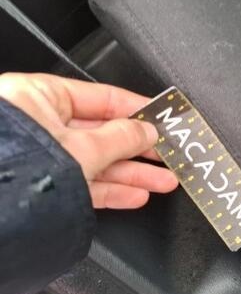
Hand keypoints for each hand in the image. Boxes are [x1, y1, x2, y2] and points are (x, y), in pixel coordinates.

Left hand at [0, 73, 177, 208]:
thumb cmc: (19, 169)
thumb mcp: (85, 147)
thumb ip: (123, 138)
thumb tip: (147, 131)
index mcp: (38, 97)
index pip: (100, 97)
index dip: (137, 109)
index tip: (161, 119)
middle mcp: (36, 124)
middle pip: (102, 132)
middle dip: (140, 149)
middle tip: (167, 154)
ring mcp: (39, 157)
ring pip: (97, 161)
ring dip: (132, 173)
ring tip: (163, 181)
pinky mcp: (42, 185)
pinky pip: (84, 183)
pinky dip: (111, 190)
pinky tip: (135, 195)